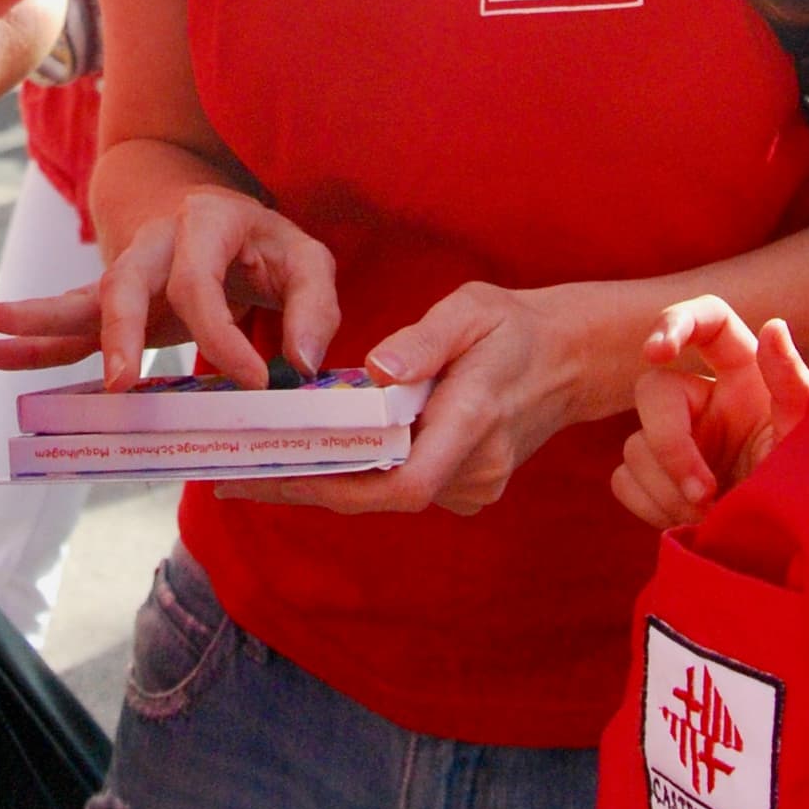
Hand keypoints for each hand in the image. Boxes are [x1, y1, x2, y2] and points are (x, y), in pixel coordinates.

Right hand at [0, 185, 339, 387]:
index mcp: (208, 222)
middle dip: (118, 331)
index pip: (203, 285)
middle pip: (126, 281)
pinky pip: (67, 322)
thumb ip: (314, 309)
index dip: (225, 338)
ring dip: (41, 319)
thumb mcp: (306, 261)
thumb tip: (302, 366)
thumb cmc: (265, 245)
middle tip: (119, 381)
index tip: (253, 383)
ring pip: (82, 298)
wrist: (211, 210)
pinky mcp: (110, 302)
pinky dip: (29, 342)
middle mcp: (157, 241)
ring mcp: (126, 271)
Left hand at [221, 280, 587, 517]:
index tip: (275, 476)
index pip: (402, 482)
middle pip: (379, 497)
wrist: (572, 359)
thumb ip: (424, 341)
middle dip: (307, 487)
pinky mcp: (470, 488)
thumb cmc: (515, 327)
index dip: (332, 486)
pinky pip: (403, 489)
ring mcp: (477, 485)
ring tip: (261, 460)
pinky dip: (359, 475)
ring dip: (329, 480)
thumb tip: (376, 371)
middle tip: (236, 477)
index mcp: (474, 419)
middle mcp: (477, 467)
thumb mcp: (472, 311)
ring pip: (387, 496)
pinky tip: (316, 455)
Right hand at [612, 302, 808, 529]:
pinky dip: (651, 505)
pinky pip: (623, 480)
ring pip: (634, 444)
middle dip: (670, 446)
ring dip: (666, 487)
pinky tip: (687, 524)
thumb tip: (773, 326)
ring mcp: (677, 440)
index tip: (656, 352)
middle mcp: (705, 400)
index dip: (674, 321)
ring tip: (709, 516)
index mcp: (745, 375)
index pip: (706, 319)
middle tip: (703, 492)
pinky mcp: (656, 479)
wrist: (792, 550)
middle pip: (651, 390)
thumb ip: (792, 382)